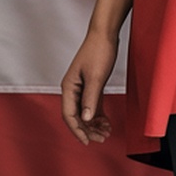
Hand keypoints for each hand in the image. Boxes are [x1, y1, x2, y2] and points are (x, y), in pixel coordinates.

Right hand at [61, 27, 118, 145]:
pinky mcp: (91, 86)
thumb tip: (86, 117)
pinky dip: (98, 115)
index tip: (87, 141)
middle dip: (88, 129)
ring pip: (84, 112)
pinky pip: (92, 105)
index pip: (69, 114)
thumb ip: (90, 98)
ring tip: (106, 132)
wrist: (105, 34)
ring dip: (94, 124)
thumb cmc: (98, 51)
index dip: (77, 130)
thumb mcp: (96, 77)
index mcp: (69, 87)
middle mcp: (72, 89)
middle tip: (101, 138)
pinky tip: (106, 123)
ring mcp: (81, 88)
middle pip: (76, 116)